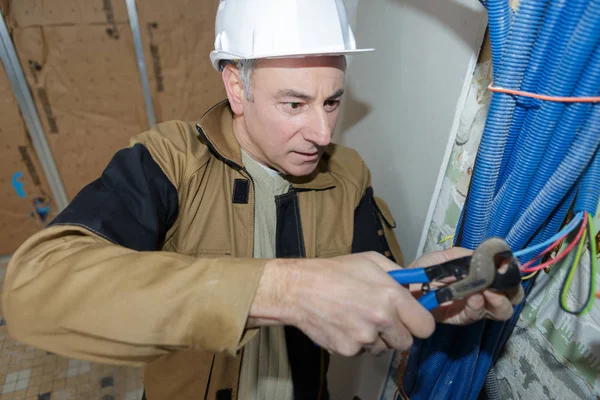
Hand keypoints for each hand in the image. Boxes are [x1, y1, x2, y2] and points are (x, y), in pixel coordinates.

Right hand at [249, 252, 434, 356]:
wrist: (299, 289)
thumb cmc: (333, 272)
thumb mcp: (371, 261)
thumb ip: (398, 275)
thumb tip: (416, 288)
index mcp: (390, 297)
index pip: (425, 326)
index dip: (419, 322)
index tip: (412, 319)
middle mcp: (380, 321)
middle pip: (406, 342)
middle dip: (397, 332)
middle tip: (382, 319)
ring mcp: (364, 339)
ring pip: (383, 348)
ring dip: (375, 338)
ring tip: (357, 317)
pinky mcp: (348, 351)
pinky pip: (362, 351)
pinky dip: (356, 342)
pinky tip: (344, 324)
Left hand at [406, 247, 523, 325]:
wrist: (407, 285)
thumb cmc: (426, 270)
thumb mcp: (447, 257)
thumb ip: (468, 257)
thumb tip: (490, 257)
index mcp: (483, 276)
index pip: (508, 277)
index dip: (511, 272)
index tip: (507, 266)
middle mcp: (485, 292)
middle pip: (513, 297)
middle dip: (511, 290)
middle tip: (501, 284)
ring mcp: (476, 307)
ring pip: (502, 310)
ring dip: (498, 300)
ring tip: (488, 293)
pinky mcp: (464, 318)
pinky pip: (478, 314)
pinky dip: (479, 306)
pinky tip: (473, 298)